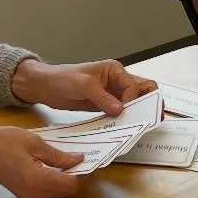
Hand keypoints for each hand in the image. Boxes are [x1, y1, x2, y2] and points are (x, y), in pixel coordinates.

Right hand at [0, 126, 83, 197]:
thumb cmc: (1, 142)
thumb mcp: (34, 143)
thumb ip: (59, 155)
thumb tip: (78, 160)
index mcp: (38, 181)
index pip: (72, 185)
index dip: (81, 172)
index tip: (84, 157)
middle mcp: (35, 195)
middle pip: (67, 191)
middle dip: (74, 175)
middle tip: (74, 155)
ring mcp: (28, 197)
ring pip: (57, 192)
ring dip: (64, 178)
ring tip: (60, 157)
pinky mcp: (24, 195)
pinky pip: (46, 191)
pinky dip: (53, 179)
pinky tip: (48, 163)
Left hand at [11, 58, 156, 114]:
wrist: (46, 87)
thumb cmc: (63, 78)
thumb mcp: (83, 85)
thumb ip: (102, 97)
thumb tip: (120, 109)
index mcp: (115, 70)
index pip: (134, 85)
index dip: (133, 99)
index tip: (127, 111)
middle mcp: (117, 81)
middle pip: (143, 90)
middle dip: (149, 102)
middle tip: (151, 117)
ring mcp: (112, 94)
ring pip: (134, 103)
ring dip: (137, 112)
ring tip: (140, 125)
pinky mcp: (105, 105)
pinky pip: (120, 112)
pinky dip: (124, 119)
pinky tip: (124, 127)